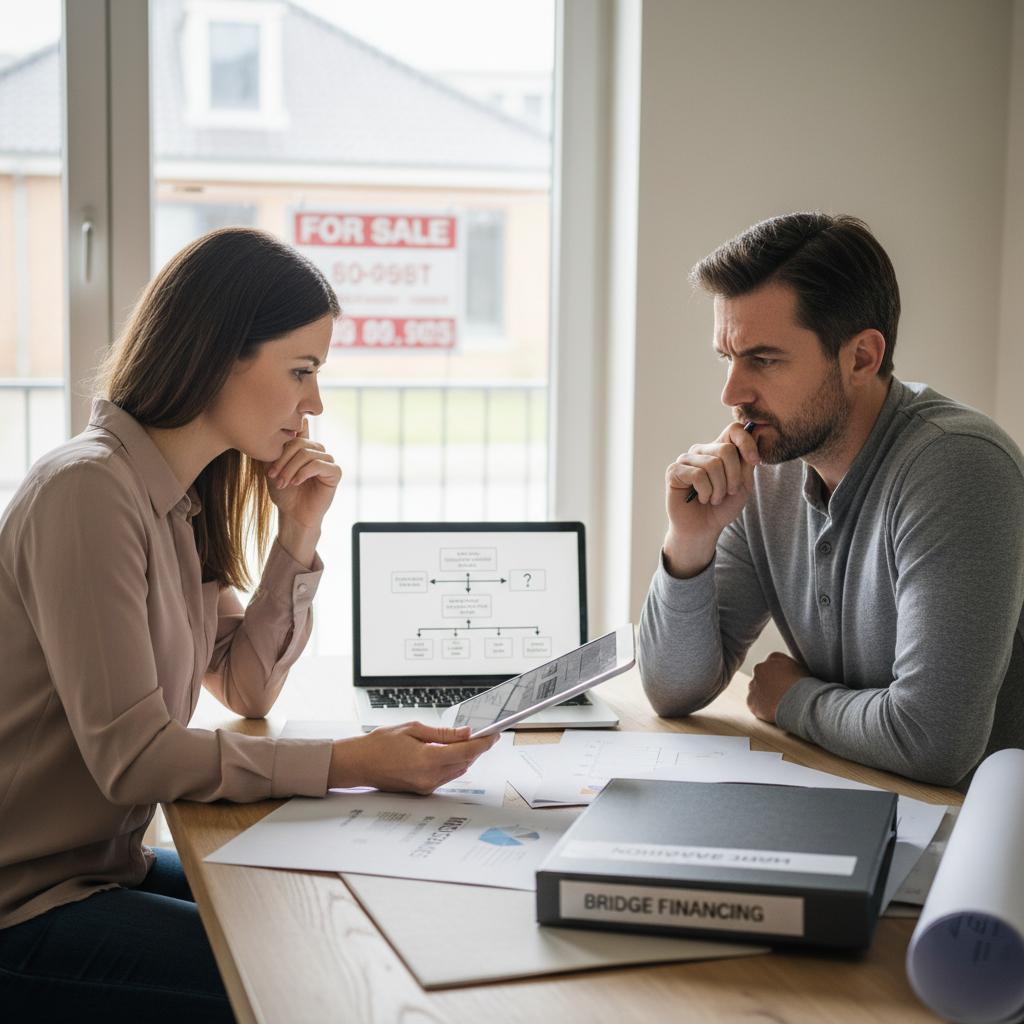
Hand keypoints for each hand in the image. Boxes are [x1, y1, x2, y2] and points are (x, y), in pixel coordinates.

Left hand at [266, 417, 340, 534]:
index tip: (274, 456)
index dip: (286, 437)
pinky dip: (303, 473)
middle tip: (272, 475)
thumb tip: (273, 430)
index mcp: (304, 446)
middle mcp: (317, 451)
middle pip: (299, 443)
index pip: (298, 430)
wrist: (293, 514)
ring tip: (282, 482)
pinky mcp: (335, 472)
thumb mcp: (273, 468)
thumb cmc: (283, 492)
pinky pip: (317, 464)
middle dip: (283, 460)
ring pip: (306, 454)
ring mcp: (327, 460)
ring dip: (290, 469)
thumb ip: (275, 449)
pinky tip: (295, 482)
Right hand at [327, 722, 498, 794]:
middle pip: (465, 762)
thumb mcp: (413, 730)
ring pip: (458, 770)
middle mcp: (429, 777)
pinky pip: (446, 776)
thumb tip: (466, 733)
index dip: (483, 743)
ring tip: (469, 740)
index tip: (494, 734)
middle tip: (484, 733)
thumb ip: (443, 734)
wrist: (359, 764)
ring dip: (466, 756)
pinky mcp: (422, 790)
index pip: (466, 752)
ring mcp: (426, 786)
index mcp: (428, 759)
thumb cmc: (380, 744)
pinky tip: (452, 751)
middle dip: (477, 748)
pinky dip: (453, 763)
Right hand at [662, 420, 760, 577]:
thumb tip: (758, 431)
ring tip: (714, 499)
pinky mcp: (674, 471)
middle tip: (729, 492)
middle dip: (733, 477)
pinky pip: (697, 475)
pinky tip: (701, 498)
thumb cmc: (723, 507)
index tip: (755, 461)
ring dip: (719, 489)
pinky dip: (705, 492)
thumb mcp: (743, 483)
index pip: (734, 430)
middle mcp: (702, 451)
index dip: (747, 443)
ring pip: (712, 464)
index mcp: (719, 450)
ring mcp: (686, 460)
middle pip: (726, 449)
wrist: (704, 529)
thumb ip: (748, 460)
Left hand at [747, 651, 807, 723]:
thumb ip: (792, 668)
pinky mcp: (751, 700)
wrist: (801, 702)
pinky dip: (761, 709)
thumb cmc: (807, 687)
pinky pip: (754, 704)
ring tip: (779, 705)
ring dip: (764, 696)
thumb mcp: (803, 670)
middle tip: (782, 695)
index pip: (773, 664)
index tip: (786, 684)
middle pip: (762, 676)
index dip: (780, 675)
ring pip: (756, 690)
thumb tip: (792, 674)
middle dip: (769, 684)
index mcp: (774, 658)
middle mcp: (760, 668)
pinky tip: (773, 712)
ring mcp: (754, 684)